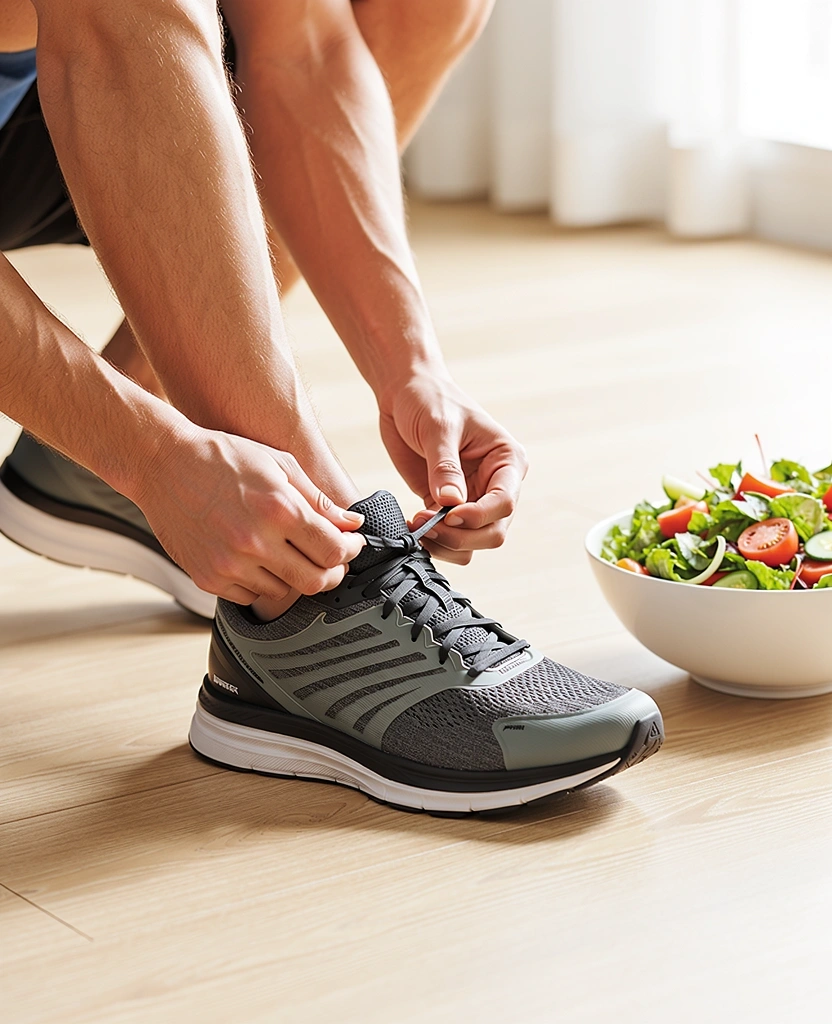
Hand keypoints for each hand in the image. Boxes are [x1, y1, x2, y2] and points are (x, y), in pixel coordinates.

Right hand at [133, 425, 364, 602]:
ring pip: (284, 591)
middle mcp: (255, 542)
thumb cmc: (223, 458)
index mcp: (279, 510)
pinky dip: (260, 582)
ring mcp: (230, 564)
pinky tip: (255, 557)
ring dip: (293, 575)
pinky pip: (250, 596)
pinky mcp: (208, 578)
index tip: (349, 545)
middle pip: (315, 581)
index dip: (350, 551)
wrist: (163, 464)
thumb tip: (352, 524)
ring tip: (283, 549)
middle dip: (332, 572)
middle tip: (331, 560)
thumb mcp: (279, 465)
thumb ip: (318, 499)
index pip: (334, 551)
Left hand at [378, 371, 527, 563]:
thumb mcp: (438, 428)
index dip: (478, 516)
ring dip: (446, 544)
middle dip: (461, 536)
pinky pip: (448, 538)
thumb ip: (445, 467)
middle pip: (493, 531)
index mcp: (507, 461)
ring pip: (473, 542)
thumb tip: (451, 503)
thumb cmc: (430, 400)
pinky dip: (433, 542)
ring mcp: (472, 498)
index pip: (505, 502)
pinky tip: (412, 525)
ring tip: (418, 526)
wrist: (405, 393)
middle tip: (427, 525)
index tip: (447, 513)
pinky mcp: (446, 507)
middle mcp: (495, 484)